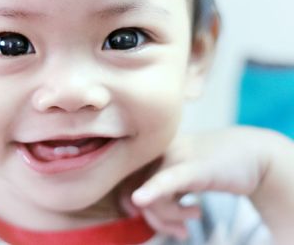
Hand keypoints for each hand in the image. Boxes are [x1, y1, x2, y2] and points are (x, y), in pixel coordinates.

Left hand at [132, 126, 271, 239]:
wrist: (253, 155)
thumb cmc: (210, 168)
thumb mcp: (179, 176)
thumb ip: (156, 186)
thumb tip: (133, 205)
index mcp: (151, 150)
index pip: (123, 182)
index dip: (128, 203)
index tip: (147, 215)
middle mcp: (157, 148)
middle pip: (135, 191)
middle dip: (155, 218)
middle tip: (179, 229)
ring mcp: (175, 154)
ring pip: (154, 197)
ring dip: (174, 217)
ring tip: (194, 215)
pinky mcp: (194, 165)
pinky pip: (168, 180)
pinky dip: (155, 190)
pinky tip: (149, 200)